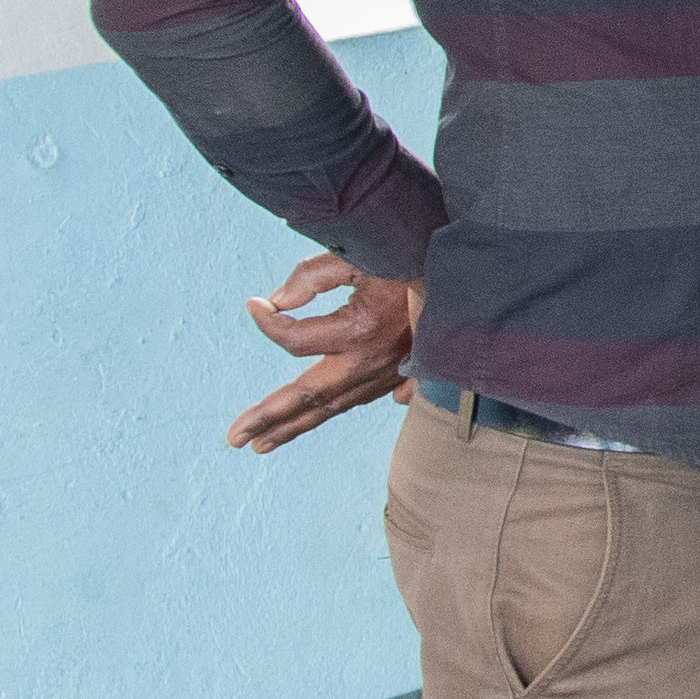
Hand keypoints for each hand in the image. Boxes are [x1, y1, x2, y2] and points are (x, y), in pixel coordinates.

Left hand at [231, 256, 419, 451]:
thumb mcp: (356, 256)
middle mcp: (369, 362)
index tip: (252, 304)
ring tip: (263, 443)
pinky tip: (324, 415)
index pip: (292, 340)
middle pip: (308, 398)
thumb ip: (310, 276)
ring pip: (334, 406)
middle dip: (269, 419)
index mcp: (356, 332)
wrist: (464, 272)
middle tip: (235, 438)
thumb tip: (275, 303)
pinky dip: (339, 409)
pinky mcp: (401, 372)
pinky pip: (362, 399)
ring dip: (296, 425)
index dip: (267, 323)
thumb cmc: (406, 256)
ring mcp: (387, 373)